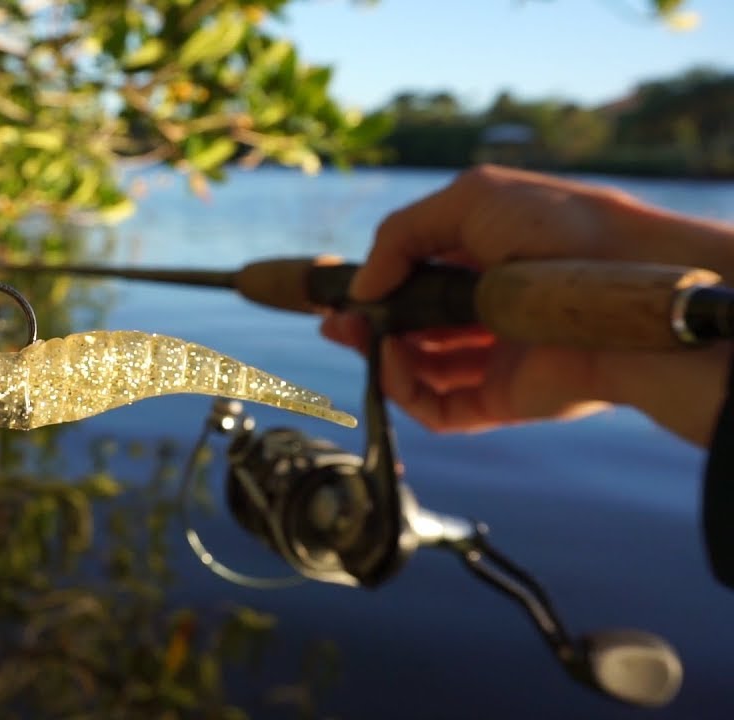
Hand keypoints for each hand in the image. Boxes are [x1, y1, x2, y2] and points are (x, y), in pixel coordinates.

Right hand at [321, 164, 733, 444]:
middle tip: (336, 325)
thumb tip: (360, 287)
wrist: (618, 285)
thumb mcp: (470, 199)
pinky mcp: (501, 399)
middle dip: (366, 327)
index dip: (374, 290)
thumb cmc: (558, 228)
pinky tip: (391, 365)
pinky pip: (438, 408)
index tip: (338, 295)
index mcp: (484, 262)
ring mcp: (493, 358)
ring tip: (361, 339)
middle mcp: (487, 311)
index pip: (417, 281)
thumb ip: (401, 235)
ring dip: (380, 358)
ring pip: (418, 372)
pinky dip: (404, 392)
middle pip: (410, 330)